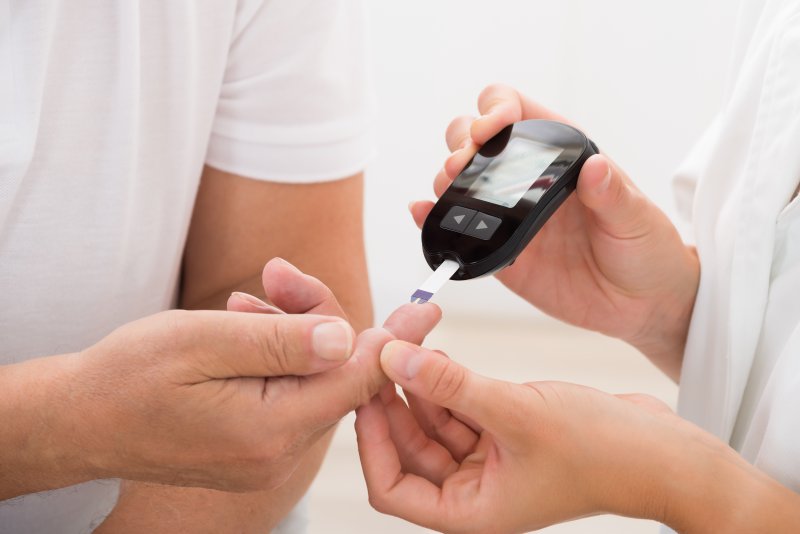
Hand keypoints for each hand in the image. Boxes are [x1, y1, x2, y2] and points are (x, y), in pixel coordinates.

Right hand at [33, 264, 440, 496]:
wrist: (80, 418)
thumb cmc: (127, 377)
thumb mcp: (202, 341)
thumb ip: (281, 341)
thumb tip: (349, 338)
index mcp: (271, 429)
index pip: (356, 380)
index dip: (394, 339)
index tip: (427, 308)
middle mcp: (278, 451)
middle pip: (334, 372)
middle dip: (316, 317)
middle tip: (277, 276)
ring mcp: (267, 453)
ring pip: (310, 377)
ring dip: (288, 330)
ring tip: (243, 304)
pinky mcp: (255, 444)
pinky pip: (287, 391)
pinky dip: (275, 354)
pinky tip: (245, 326)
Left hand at [356, 342, 781, 533]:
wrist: (661, 450)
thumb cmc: (604, 452)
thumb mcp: (516, 412)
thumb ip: (451, 387)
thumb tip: (394, 358)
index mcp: (471, 510)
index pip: (392, 488)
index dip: (371, 441)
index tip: (364, 394)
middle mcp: (475, 490)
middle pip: (409, 449)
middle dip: (392, 403)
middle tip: (379, 355)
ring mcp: (490, 462)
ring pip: (432, 424)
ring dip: (418, 387)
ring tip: (409, 346)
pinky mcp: (505, 434)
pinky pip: (459, 409)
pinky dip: (446, 384)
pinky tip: (437, 354)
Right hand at [411, 84, 698, 377]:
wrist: (641, 306)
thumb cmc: (647, 251)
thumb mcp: (637, 219)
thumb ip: (614, 195)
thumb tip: (595, 167)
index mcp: (560, 156)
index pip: (516, 111)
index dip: (495, 108)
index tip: (491, 128)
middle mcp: (527, 180)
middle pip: (474, 140)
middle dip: (460, 142)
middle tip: (463, 165)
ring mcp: (509, 215)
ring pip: (459, 180)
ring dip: (444, 178)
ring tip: (447, 188)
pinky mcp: (499, 252)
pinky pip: (459, 231)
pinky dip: (433, 219)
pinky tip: (423, 214)